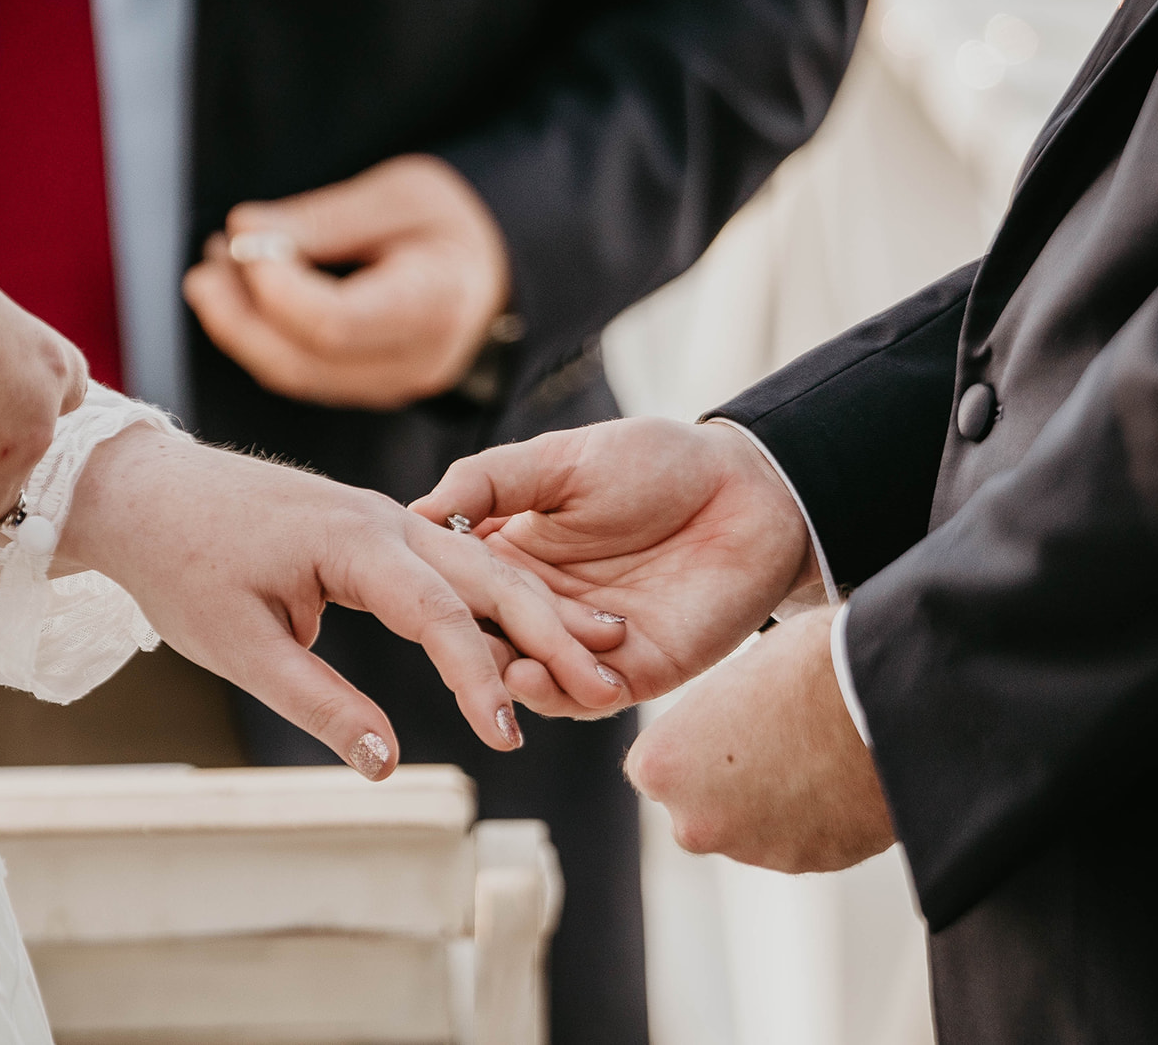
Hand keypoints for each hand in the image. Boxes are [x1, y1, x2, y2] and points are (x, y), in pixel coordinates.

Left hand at [57, 428, 626, 779]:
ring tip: (597, 651)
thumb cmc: (184, 567)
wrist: (146, 491)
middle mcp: (385, 517)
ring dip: (538, 608)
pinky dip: (499, 593)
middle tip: (607, 683)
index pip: (441, 614)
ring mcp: (385, 515)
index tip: (509, 735)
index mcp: (353, 540)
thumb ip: (320, 703)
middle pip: (489, 575)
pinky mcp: (377, 525)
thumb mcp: (241, 647)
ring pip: (482, 562)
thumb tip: (386, 765)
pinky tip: (533, 624)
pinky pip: (454, 559)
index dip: (479, 677)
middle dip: (551, 630)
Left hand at [182, 154, 509, 409]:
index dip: (275, 286)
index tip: (246, 235)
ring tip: (215, 272)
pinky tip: (242, 295)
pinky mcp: (365, 389)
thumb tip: (244, 232)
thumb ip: (322, 218)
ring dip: (240, 327)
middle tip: (208, 262)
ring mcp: (389, 386)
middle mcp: (414, 363)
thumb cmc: (448, 223)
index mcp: (434, 305)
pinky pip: (301, 375)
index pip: (335, 324)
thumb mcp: (397, 194)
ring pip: (294, 376)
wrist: (490, 271)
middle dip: (240, 315)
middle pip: (303, 363)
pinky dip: (261, 338)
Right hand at [412, 417, 818, 715]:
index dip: (437, 599)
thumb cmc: (656, 462)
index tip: (407, 597)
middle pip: (493, 643)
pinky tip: (545, 678)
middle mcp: (546, 607)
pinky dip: (564, 694)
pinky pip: (590, 697)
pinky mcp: (637, 671)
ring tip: (503, 674)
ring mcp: (590, 644)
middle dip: (471, 654)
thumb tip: (416, 510)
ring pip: (536, 680)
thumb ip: (490, 483)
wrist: (750, 487)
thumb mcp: (559, 460)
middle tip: (452, 652)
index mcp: (518, 557)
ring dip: (516, 681)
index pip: (463, 591)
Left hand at [626, 607, 894, 871]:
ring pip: (752, 825)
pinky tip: (838, 774)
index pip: (658, 764)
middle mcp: (695, 822)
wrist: (889, 698)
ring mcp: (753, 850)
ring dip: (773, 800)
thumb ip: (712, 713)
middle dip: (728, 780)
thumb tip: (724, 718)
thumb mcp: (735, 673)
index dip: (694, 741)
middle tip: (771, 737)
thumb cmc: (808, 666)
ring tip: (813, 750)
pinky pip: (801, 837)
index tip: (725, 723)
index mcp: (661, 767)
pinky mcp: (808, 863)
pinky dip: (815, 816)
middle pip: (700, 804)